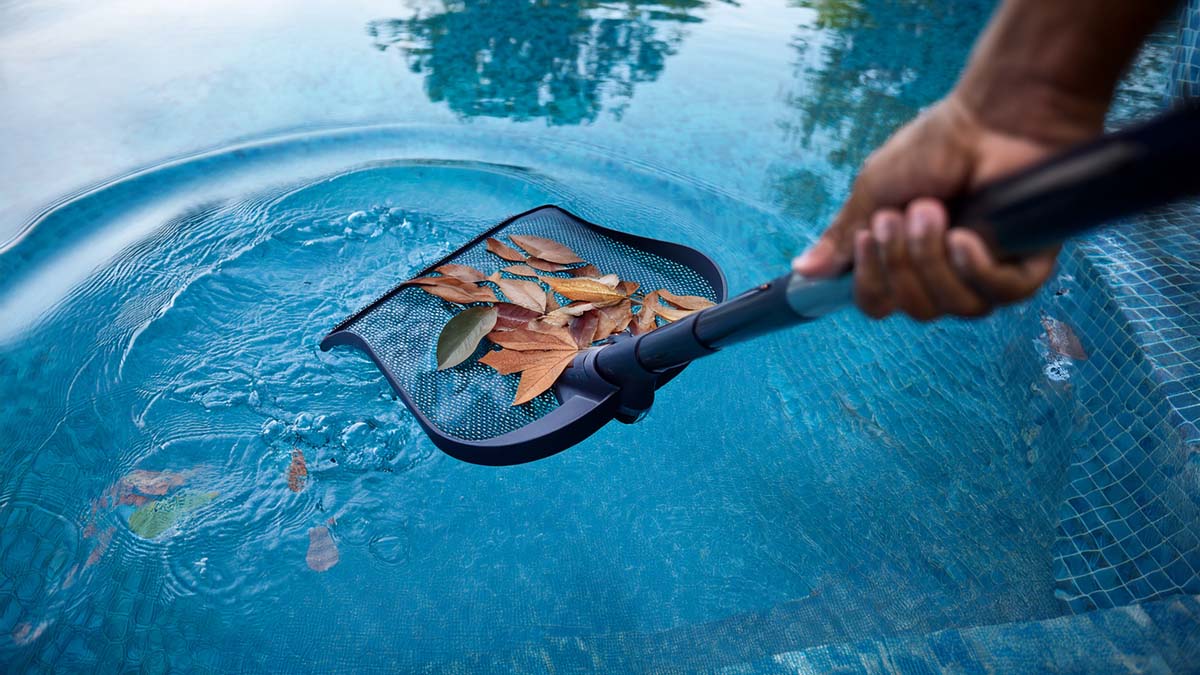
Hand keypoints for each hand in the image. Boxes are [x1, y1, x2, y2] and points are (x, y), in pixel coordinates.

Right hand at [791, 93, 1089, 320]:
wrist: (993, 117)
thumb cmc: (937, 145)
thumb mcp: (875, 190)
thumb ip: (844, 235)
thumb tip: (802, 270)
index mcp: (906, 259)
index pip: (879, 304)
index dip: (871, 282)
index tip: (867, 239)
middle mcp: (944, 273)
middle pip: (916, 310)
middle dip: (905, 262)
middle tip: (908, 211)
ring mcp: (987, 272)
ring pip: (956, 307)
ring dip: (936, 260)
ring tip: (938, 211)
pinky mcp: (1027, 265)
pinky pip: (1001, 295)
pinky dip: (978, 270)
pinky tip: (967, 239)